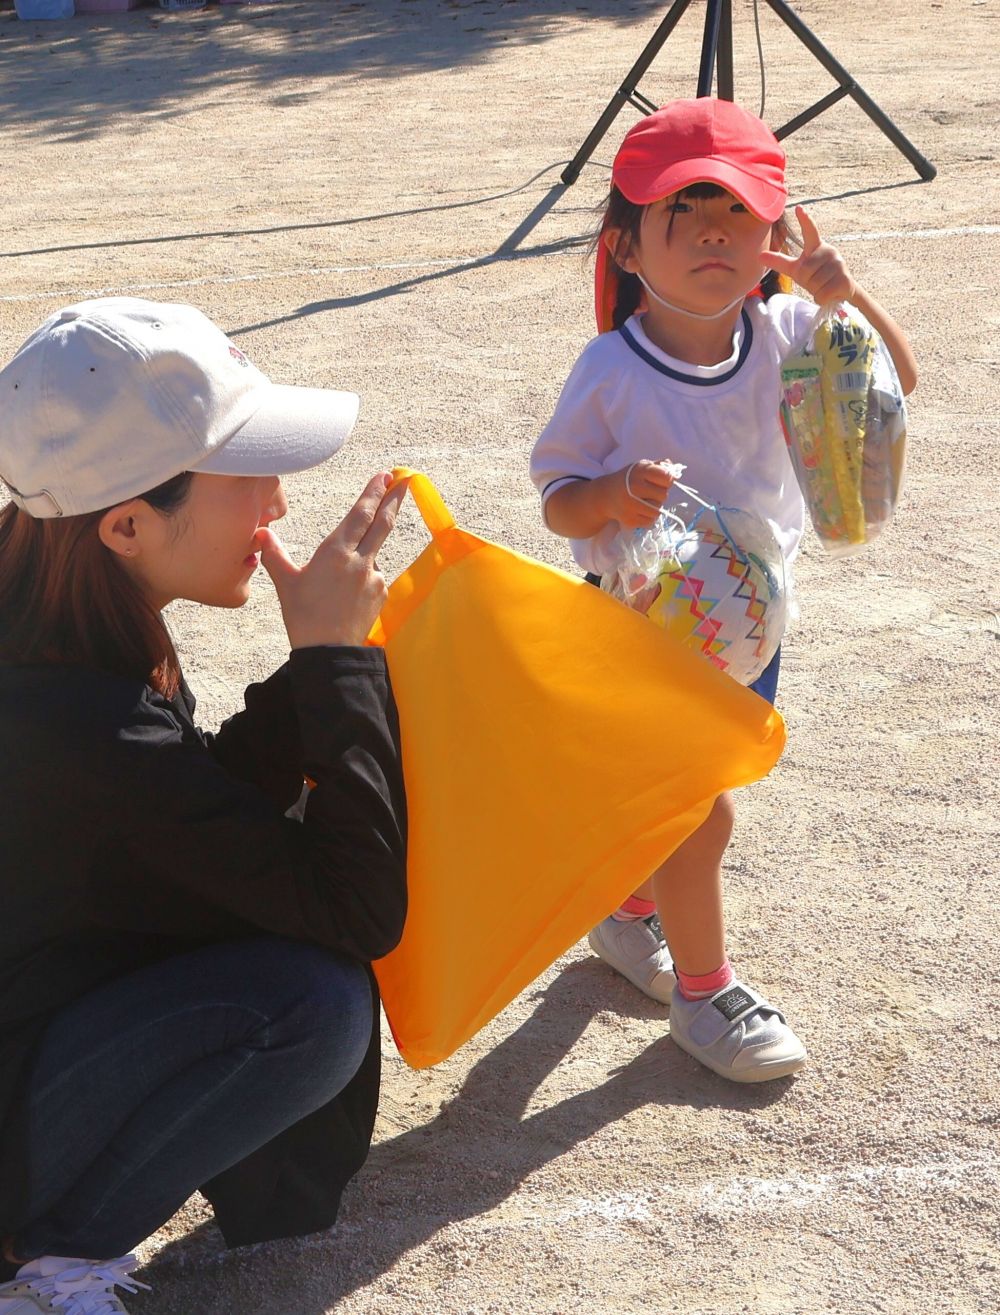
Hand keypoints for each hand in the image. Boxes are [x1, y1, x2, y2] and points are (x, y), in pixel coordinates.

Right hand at [258, 472, 404, 647]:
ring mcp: (374, 578)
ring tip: (338, 583)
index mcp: (336, 552)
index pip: (361, 514)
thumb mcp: (286, 583)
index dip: (375, 492)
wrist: (329, 653)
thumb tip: (261, 533)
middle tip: (404, 480)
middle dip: (394, 499)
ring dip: (366, 553)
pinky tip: (347, 597)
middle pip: (382, 523)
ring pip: (373, 554)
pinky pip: (374, 577)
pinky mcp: (381, 594)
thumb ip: (275, 554)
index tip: (386, 475)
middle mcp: (360, 561)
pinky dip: (363, 577)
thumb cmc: (304, 617)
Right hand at [601, 460, 674, 529]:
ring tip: (645, 502)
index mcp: (639, 471)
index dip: (666, 480)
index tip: (660, 481)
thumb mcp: (642, 467)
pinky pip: (650, 521)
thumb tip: (677, 473)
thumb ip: (660, 466)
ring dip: (655, 507)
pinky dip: (648, 517)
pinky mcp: (629, 520)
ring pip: (658, 510)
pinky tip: (640, 511)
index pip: (667, 477)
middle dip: (659, 495)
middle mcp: (634, 487)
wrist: (606, 496)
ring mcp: (631, 505)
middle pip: (663, 495)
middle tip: (650, 493)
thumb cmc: (628, 480)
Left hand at [760, 206, 856, 304]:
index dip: (805, 221)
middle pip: (805, 271)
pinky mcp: (844, 278)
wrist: (841, 291)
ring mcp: (838, 264)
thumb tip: (759, 255)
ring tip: (824, 286)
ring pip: (814, 284)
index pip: (810, 232)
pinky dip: (822, 299)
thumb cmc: (817, 277)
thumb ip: (780, 262)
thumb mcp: (797, 269)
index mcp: (816, 247)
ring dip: (816, 291)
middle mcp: (829, 251)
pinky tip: (830, 294)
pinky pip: (823, 294)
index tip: (799, 208)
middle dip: (807, 282)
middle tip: (817, 282)